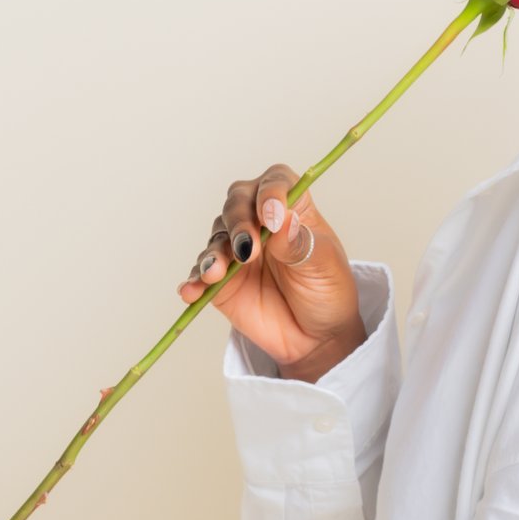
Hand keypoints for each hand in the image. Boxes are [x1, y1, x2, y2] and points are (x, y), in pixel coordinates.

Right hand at [181, 165, 363, 379]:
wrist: (317, 336)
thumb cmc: (326, 291)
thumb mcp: (324, 266)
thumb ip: (300, 243)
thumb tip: (281, 219)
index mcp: (291, 207)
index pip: (275, 183)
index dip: (270, 192)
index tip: (272, 215)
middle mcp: (259, 222)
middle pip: (237, 203)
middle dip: (239, 223)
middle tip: (248, 249)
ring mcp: (237, 249)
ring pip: (217, 237)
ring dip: (215, 253)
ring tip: (217, 272)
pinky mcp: (220, 280)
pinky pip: (201, 275)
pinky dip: (194, 281)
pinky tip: (192, 290)